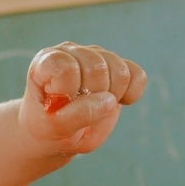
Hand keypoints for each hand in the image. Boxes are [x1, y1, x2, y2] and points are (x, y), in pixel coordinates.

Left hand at [20, 41, 145, 155]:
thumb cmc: (47, 128)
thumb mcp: (52, 127)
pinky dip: (132, 93)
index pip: (68, 68)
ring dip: (112, 96)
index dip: (70, 91)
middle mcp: (72, 52)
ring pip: (120, 70)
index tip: (60, 105)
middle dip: (92, 97)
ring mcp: (96, 56)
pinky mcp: (116, 67)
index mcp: (47, 61)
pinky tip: (116, 102)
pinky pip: (137, 75)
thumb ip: (77, 114)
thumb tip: (109, 100)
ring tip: (95, 107)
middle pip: (97, 68)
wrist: (57, 133)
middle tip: (79, 110)